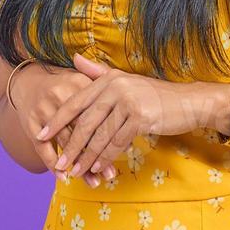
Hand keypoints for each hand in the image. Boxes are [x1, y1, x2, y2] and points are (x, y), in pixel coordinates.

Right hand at [9, 61, 114, 186]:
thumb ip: (105, 99)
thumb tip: (127, 132)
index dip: (112, 131)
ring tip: (94, 181)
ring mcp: (43, 109)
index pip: (98, 111)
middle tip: (110, 174)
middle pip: (82, 130)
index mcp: (77, 82)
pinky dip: (53, 164)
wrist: (28, 81)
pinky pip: (43, 148)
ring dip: (79, 165)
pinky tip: (64, 177)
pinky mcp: (30, 122)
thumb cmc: (65, 87)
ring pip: (65, 143)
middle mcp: (60, 95)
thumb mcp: (84, 83)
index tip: (126, 149)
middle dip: (98, 154)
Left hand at [35, 53, 207, 177]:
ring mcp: (128, 101)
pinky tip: (98, 167)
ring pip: (100, 135)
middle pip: (84, 122)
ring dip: (86, 157)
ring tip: (75, 171)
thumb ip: (99, 72)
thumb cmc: (155, 95)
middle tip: (58, 164)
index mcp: (108, 79)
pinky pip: (117, 142)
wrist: (188, 102)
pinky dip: (106, 157)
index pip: (75, 102)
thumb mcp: (125, 80)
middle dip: (69, 146)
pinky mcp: (140, 117)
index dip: (56, 121)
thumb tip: (75, 58)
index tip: (41, 136)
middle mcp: (115, 87)